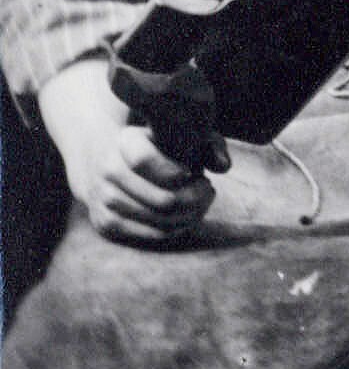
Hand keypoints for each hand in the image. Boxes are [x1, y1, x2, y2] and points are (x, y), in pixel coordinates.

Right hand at [75, 122, 217, 246]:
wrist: (109, 161)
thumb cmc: (158, 145)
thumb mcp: (181, 134)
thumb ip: (210, 143)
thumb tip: (224, 166)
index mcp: (125, 141)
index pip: (144, 160)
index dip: (174, 172)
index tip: (190, 171)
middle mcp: (107, 170)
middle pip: (162, 199)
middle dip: (195, 197)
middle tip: (207, 188)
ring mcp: (104, 199)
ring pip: (159, 220)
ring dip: (190, 214)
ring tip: (201, 200)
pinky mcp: (105, 224)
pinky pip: (151, 234)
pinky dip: (177, 228)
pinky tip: (188, 214)